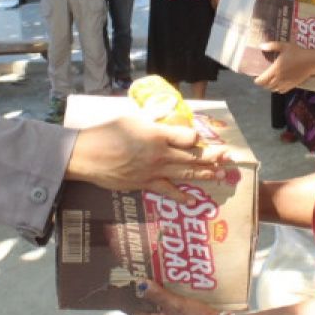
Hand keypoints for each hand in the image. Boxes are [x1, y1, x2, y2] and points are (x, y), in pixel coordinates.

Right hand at [65, 116, 237, 201]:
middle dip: (212, 157)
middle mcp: (160, 154)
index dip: (197, 138)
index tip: (201, 138)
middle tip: (228, 158)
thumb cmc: (105, 133)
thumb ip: (150, 118)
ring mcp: (153, 171)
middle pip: (192, 156)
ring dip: (204, 174)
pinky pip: (167, 191)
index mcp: (157, 134)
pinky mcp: (144, 184)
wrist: (86, 156)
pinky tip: (192, 200)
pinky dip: (180, 196)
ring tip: (220, 175)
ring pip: (185, 173)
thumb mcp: (129, 118)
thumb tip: (164, 114)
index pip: (187, 137)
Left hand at [125, 281, 224, 314]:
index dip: (128, 300)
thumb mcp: (176, 305)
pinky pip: (171, 305)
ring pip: (159, 305)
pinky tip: (172, 285)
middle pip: (147, 308)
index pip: (135, 313)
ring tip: (153, 276)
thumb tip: (140, 284)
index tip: (123, 285)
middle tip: (139, 275)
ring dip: (156, 293)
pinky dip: (168, 295)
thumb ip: (158, 295)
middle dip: (142, 293)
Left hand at [254, 41, 314, 93]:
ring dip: (270, 87)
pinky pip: (282, 91)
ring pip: (274, 89)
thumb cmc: (297, 52)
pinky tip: (279, 85)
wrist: (311, 61)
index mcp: (275, 69)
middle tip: (263, 79)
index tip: (256, 78)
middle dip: (263, 84)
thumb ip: (272, 46)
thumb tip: (261, 46)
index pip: (262, 80)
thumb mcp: (284, 46)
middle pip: (266, 86)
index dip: (257, 81)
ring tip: (270, 82)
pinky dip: (278, 89)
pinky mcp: (292, 85)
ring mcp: (286, 83)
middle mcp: (279, 78)